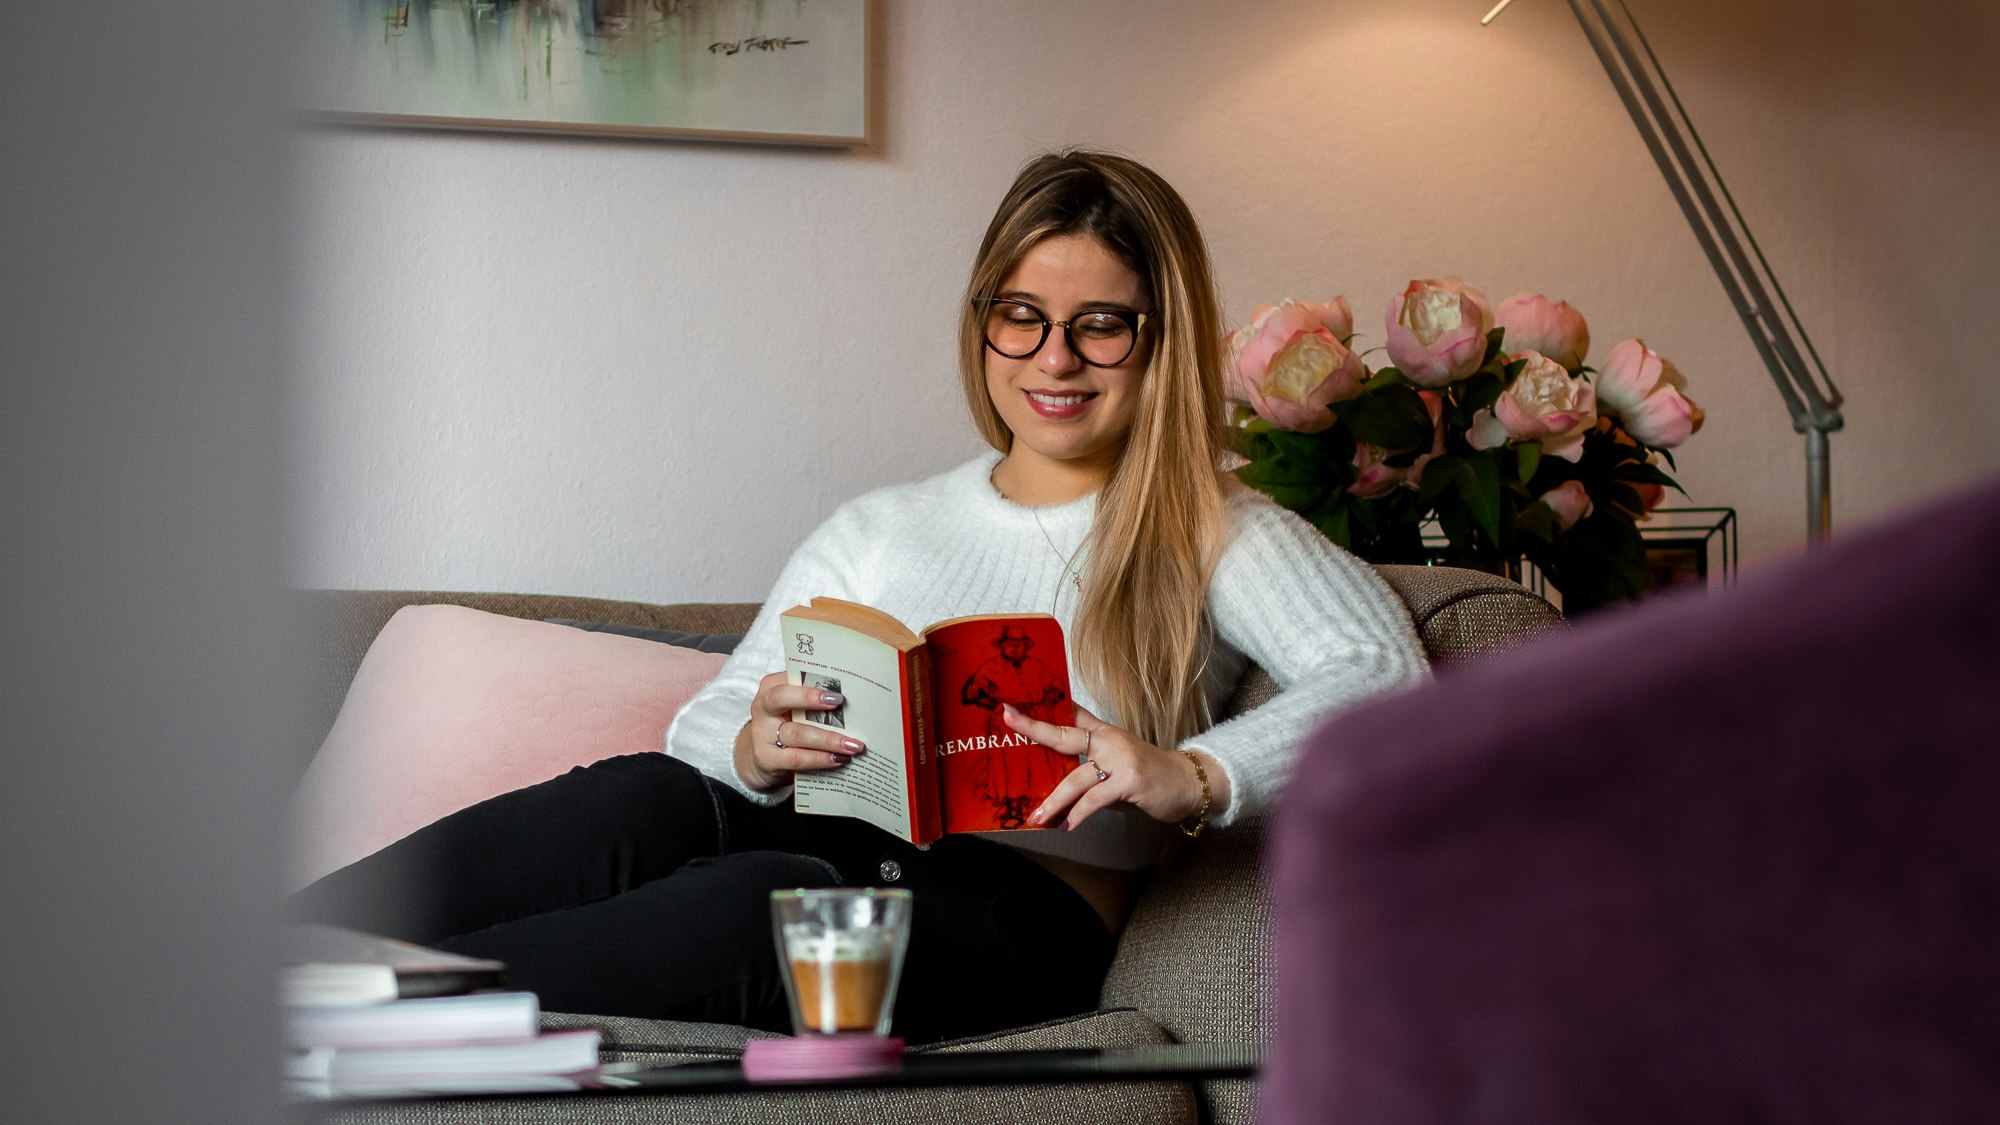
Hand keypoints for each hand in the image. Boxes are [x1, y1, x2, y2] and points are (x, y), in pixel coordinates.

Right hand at [734, 672, 865, 791]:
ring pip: (798, 733)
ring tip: (852, 744)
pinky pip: (796, 758)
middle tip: (840, 702)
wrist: (763, 760)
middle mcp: (763, 707)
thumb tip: (853, 702)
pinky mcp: (766, 758)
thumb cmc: (787, 726)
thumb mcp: (795, 708)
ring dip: (829, 739)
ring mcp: (762, 733)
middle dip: (811, 699)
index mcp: (772, 686)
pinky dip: (820, 759)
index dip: (812, 682)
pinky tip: (838, 759)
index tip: (836, 688)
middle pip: (783, 697)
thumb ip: (814, 702)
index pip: (791, 677)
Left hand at [1002, 703, 1205, 831]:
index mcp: (1104, 733)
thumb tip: (1055, 787)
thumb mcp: (1116, 765)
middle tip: (1010, 722)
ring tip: (1036, 816)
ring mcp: (1120, 758)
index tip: (1013, 706)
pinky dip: (1078, 814)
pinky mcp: (1129, 780)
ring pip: (1076, 778)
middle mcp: (1109, 740)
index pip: (1068, 715)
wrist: (1188, 782)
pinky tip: (1066, 825)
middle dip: (1035, 729)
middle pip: (1065, 734)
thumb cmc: (1148, 777)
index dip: (1041, 710)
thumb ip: (1089, 769)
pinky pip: (1095, 800)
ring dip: (1054, 800)